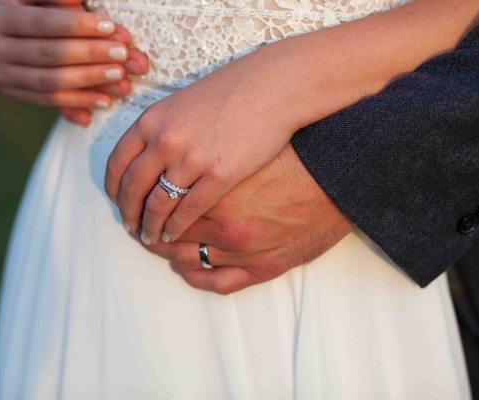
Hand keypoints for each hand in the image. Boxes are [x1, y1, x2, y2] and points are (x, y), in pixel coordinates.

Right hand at [0, 0, 148, 125]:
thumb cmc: (7, 7)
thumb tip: (83, 1)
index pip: (43, 23)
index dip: (78, 25)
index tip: (111, 27)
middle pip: (50, 54)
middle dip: (91, 55)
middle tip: (123, 54)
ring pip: (50, 82)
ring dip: (89, 80)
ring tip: (120, 77)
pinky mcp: (10, 93)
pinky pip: (48, 100)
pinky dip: (78, 101)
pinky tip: (104, 100)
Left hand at [105, 46, 301, 245]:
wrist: (271, 87)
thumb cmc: (231, 92)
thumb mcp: (182, 103)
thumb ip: (160, 129)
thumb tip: (146, 156)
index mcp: (151, 120)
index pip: (117, 163)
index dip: (113, 189)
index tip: (117, 201)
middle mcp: (164, 140)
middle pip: (133, 188)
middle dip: (128, 212)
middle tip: (129, 226)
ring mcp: (191, 159)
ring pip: (157, 204)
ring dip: (150, 225)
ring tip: (150, 237)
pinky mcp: (219, 175)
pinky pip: (188, 210)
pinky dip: (176, 227)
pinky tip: (174, 234)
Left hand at [137, 145, 352, 293]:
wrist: (342, 175)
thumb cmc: (296, 154)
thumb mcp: (243, 148)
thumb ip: (207, 158)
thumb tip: (173, 159)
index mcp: (215, 189)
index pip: (160, 202)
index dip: (143, 202)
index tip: (137, 199)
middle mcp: (225, 225)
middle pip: (166, 233)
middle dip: (149, 228)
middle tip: (139, 224)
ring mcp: (243, 250)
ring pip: (185, 259)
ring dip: (167, 253)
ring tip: (158, 244)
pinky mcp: (264, 267)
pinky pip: (216, 282)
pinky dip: (194, 276)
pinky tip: (183, 267)